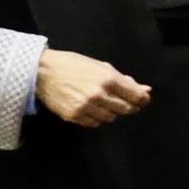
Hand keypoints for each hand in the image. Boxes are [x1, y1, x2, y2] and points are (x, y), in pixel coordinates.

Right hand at [35, 48, 150, 126]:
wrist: (43, 72)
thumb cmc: (74, 65)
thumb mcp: (102, 67)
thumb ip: (125, 80)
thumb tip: (146, 90)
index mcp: (108, 79)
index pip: (136, 97)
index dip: (143, 100)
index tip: (142, 100)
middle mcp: (99, 95)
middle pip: (126, 110)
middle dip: (129, 106)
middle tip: (125, 102)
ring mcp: (86, 107)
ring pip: (110, 118)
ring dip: (111, 112)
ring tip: (103, 102)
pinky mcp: (74, 116)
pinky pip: (94, 123)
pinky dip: (97, 118)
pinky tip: (91, 108)